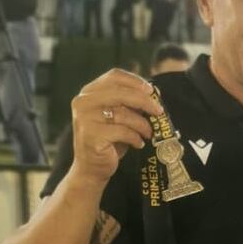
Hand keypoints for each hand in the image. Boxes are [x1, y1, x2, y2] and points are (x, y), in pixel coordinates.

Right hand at [70, 68, 161, 186]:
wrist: (92, 168)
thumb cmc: (109, 140)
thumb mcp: (118, 117)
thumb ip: (129, 103)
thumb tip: (154, 95)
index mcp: (89, 92)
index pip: (114, 76)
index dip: (135, 81)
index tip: (151, 90)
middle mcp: (84, 102)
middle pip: (121, 92)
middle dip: (144, 101)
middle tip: (159, 111)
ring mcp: (85, 118)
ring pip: (123, 114)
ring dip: (142, 125)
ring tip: (148, 133)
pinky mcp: (92, 135)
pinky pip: (123, 131)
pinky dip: (135, 138)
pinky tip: (138, 143)